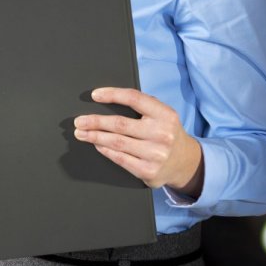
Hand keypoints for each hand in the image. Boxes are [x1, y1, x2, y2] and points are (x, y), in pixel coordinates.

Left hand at [74, 87, 203, 194]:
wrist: (186, 162)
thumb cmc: (166, 133)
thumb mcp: (163, 115)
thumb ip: (143, 106)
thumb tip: (108, 98)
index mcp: (165, 115)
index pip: (134, 99)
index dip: (112, 94)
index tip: (94, 95)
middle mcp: (162, 134)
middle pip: (120, 124)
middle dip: (95, 122)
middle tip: (79, 121)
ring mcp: (156, 154)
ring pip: (116, 142)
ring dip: (94, 136)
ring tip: (82, 133)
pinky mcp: (148, 171)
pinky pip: (120, 158)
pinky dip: (104, 150)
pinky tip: (96, 144)